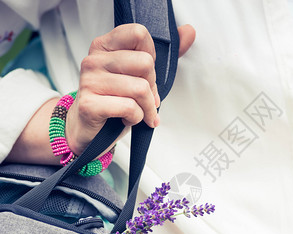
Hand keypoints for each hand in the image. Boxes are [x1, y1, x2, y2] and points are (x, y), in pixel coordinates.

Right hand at [66, 24, 194, 154]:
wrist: (89, 129)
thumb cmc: (116, 100)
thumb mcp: (138, 75)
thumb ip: (164, 54)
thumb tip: (189, 31)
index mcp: (105, 45)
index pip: (138, 33)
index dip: (151, 55)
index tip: (146, 72)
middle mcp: (94, 60)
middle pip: (144, 63)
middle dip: (152, 86)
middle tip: (145, 98)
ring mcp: (90, 82)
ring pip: (140, 88)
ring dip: (147, 107)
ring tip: (140, 112)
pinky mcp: (89, 105)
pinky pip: (130, 108)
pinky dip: (137, 118)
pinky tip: (127, 119)